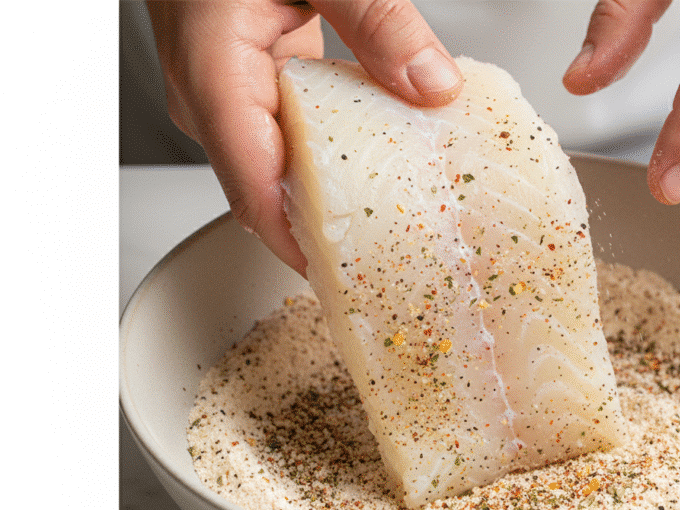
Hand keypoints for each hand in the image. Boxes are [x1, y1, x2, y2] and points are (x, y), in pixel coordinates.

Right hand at [147, 0, 462, 273]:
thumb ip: (377, 21)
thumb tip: (433, 88)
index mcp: (216, 74)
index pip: (255, 192)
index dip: (301, 247)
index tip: (351, 281)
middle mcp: (213, 96)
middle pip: (270, 193)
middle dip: (329, 232)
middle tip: (395, 260)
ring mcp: (228, 92)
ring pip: (279, 167)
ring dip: (333, 195)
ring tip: (397, 223)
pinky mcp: (249, 79)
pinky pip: (288, 136)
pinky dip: (331, 154)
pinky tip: (378, 159)